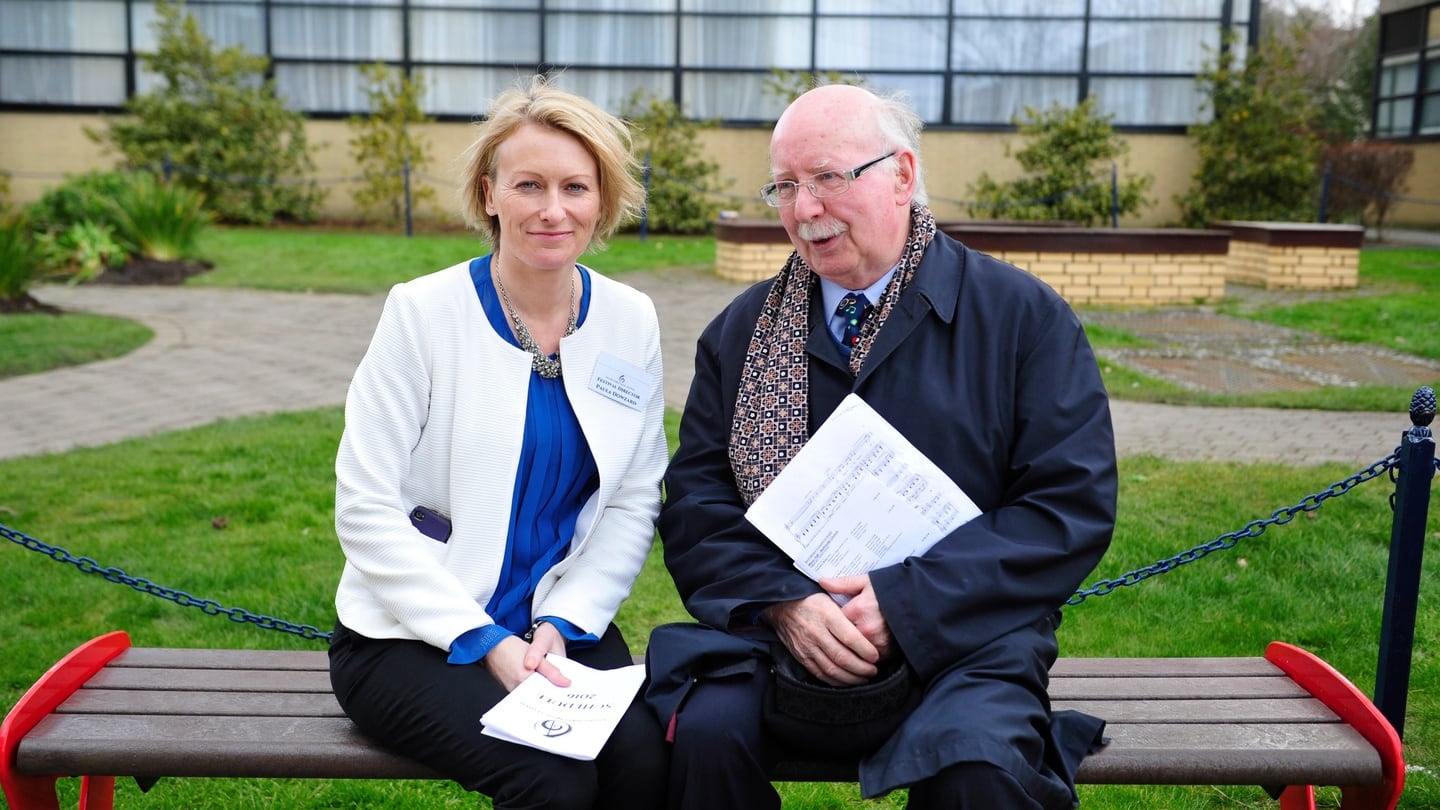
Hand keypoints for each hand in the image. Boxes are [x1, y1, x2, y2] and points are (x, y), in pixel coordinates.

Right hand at [483, 625, 569, 690]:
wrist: (491, 645)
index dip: (558, 692)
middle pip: (539, 695)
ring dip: (541, 688)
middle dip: (550, 691)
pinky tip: (536, 678)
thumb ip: (552, 671)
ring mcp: (511, 690)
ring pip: (532, 693)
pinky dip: (532, 686)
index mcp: (524, 682)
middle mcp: (517, 690)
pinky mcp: (508, 688)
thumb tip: (566, 683)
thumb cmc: (512, 648)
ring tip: (549, 680)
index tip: (567, 690)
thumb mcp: (537, 656)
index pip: (546, 694)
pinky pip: (524, 691)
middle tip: (562, 686)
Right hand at [764, 593, 878, 685]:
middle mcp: (816, 632)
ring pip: (832, 669)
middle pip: (842, 657)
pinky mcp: (801, 657)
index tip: (876, 655)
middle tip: (874, 669)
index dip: (865, 650)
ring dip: (851, 677)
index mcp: (826, 615)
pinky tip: (847, 681)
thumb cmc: (810, 600)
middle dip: (862, 668)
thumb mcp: (830, 595)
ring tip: (864, 677)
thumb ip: (848, 608)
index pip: (850, 637)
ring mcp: (807, 647)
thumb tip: (867, 621)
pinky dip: (836, 681)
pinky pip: (820, 674)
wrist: (781, 606)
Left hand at [820, 574, 894, 659]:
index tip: (837, 617)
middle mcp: (866, 629)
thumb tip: (822, 581)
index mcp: (858, 610)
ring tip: (858, 636)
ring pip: (854, 651)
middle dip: (841, 636)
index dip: (834, 620)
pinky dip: (865, 653)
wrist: (920, 602)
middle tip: (846, 628)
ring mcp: (877, 643)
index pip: (835, 622)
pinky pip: (868, 657)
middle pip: (842, 640)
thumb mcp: (867, 582)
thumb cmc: (891, 590)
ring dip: (853, 647)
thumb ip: (843, 583)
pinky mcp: (887, 652)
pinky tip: (868, 643)